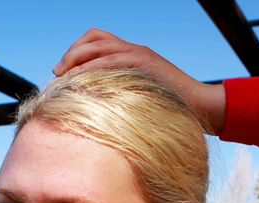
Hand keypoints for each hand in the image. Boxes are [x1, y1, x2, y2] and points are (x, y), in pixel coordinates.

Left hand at [52, 29, 224, 133]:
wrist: (201, 106)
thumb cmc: (171, 108)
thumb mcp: (141, 97)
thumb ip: (121, 93)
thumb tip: (95, 106)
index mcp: (133, 55)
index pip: (97, 40)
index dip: (76, 52)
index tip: (62, 72)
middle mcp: (134, 49)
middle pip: (94, 37)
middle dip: (71, 53)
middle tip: (58, 73)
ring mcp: (139, 54)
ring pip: (98, 45)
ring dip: (75, 58)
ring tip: (63, 76)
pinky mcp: (144, 64)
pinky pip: (109, 60)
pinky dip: (89, 69)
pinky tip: (77, 82)